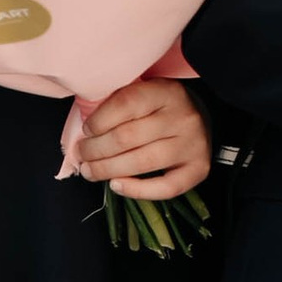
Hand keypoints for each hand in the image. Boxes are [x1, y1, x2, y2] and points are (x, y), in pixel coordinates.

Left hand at [73, 76, 210, 201]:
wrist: (200, 116)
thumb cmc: (160, 105)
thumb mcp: (142, 91)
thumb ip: (117, 104)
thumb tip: (84, 133)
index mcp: (165, 92)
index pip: (125, 104)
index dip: (98, 121)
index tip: (85, 131)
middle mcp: (182, 117)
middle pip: (128, 137)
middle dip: (96, 150)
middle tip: (82, 155)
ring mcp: (193, 145)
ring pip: (143, 162)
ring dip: (108, 170)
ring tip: (90, 171)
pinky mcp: (199, 169)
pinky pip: (166, 187)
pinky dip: (137, 190)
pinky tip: (116, 185)